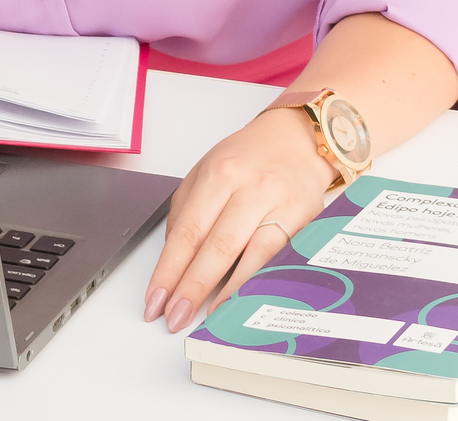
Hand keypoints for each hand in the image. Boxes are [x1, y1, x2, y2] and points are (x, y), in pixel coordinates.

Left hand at [143, 108, 334, 332]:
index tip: (155, 298)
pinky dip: (254, 282)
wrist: (296, 139)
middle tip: (173, 317)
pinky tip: (240, 301)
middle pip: (214, 245)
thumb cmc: (248, 159)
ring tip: (201, 319)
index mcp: (218, 173)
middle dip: (190, 287)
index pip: (187, 230)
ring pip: (245, 254)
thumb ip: (188, 211)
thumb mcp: (208, 171)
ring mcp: (276, 202)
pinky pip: (275, 257)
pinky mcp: (302, 217)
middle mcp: (247, 186)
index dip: (169, 269)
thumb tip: (173, 260)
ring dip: (220, 293)